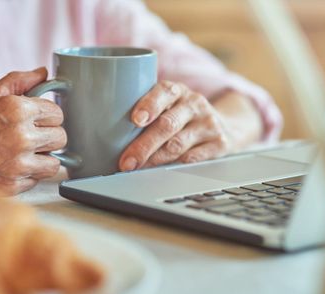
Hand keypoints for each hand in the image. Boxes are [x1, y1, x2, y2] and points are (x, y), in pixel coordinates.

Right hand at [0, 67, 65, 193]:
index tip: (39, 118)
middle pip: (61, 138)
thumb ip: (18, 82)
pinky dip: (26, 175)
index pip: (58, 114)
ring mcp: (16, 166)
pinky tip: (7, 166)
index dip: (48, 115)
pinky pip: (34, 181)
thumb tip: (43, 73)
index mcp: (17, 111)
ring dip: (42, 158)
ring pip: (53, 164)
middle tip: (32, 135)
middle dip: (48, 135)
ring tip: (23, 153)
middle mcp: (21, 138)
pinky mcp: (10, 187)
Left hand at [119, 81, 235, 170]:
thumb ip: (142, 112)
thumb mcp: (166, 105)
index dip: (149, 105)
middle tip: (126, 161)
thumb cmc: (179, 116)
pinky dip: (174, 167)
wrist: (223, 125)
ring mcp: (208, 124)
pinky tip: (160, 172)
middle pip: (167, 125)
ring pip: (178, 145)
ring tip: (137, 169)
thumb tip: (101, 133)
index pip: (164, 92)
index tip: (136, 120)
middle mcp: (194, 105)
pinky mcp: (219, 144)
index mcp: (177, 91)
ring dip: (154, 160)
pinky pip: (194, 159)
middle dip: (144, 145)